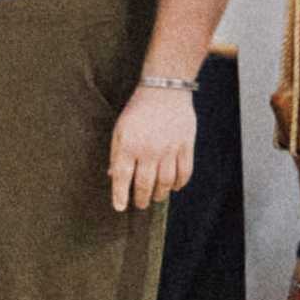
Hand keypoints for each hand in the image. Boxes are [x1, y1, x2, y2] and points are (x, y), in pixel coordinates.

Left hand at [109, 83, 197, 212]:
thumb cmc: (137, 111)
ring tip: (156, 197)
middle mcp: (149, 150)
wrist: (164, 90)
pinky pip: (185, 171)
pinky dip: (181, 183)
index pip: (122, 177)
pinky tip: (175, 187)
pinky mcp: (186, 145)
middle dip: (141, 198)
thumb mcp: (119, 130)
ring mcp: (169, 149)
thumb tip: (113, 176)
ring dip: (160, 193)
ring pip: (166, 181)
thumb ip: (116, 153)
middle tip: (140, 205)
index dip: (120, 195)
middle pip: (145, 183)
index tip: (120, 208)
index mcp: (128, 145)